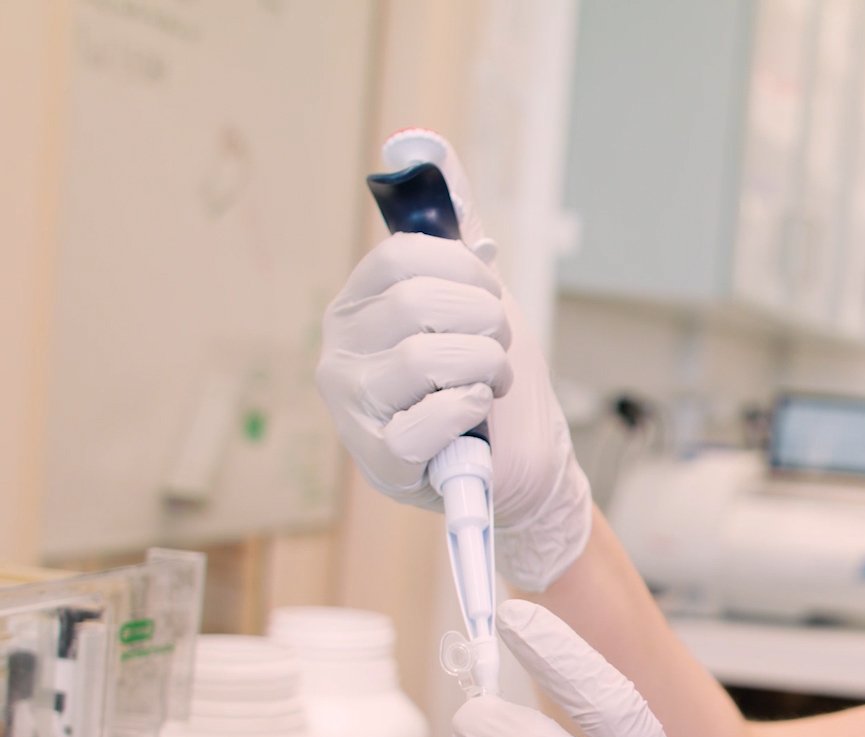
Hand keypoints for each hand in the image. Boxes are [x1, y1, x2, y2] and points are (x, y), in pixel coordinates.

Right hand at [316, 145, 590, 589]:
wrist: (523, 463)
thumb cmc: (491, 377)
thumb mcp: (476, 291)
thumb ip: (450, 222)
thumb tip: (421, 143)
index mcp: (357, 305)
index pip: (404, 256)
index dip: (465, 271)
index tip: (490, 294)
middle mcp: (339, 351)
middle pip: (419, 302)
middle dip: (484, 323)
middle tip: (495, 348)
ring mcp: (352, 408)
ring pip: (427, 357)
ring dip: (484, 368)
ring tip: (487, 385)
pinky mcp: (378, 458)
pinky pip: (431, 416)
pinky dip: (470, 412)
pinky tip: (472, 419)